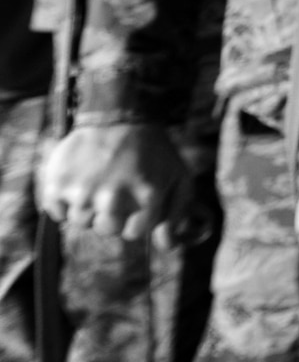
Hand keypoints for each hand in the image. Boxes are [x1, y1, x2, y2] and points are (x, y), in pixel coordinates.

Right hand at [38, 121, 193, 242]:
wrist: (117, 115)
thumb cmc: (152, 150)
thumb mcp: (178, 176)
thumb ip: (177, 213)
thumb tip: (168, 247)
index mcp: (147, 197)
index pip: (133, 234)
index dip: (133, 220)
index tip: (134, 202)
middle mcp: (114, 198)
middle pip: (106, 230)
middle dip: (111, 214)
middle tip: (115, 187)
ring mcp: (84, 191)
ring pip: (81, 222)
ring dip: (88, 206)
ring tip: (98, 180)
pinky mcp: (58, 184)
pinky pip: (56, 213)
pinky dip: (64, 202)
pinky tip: (79, 180)